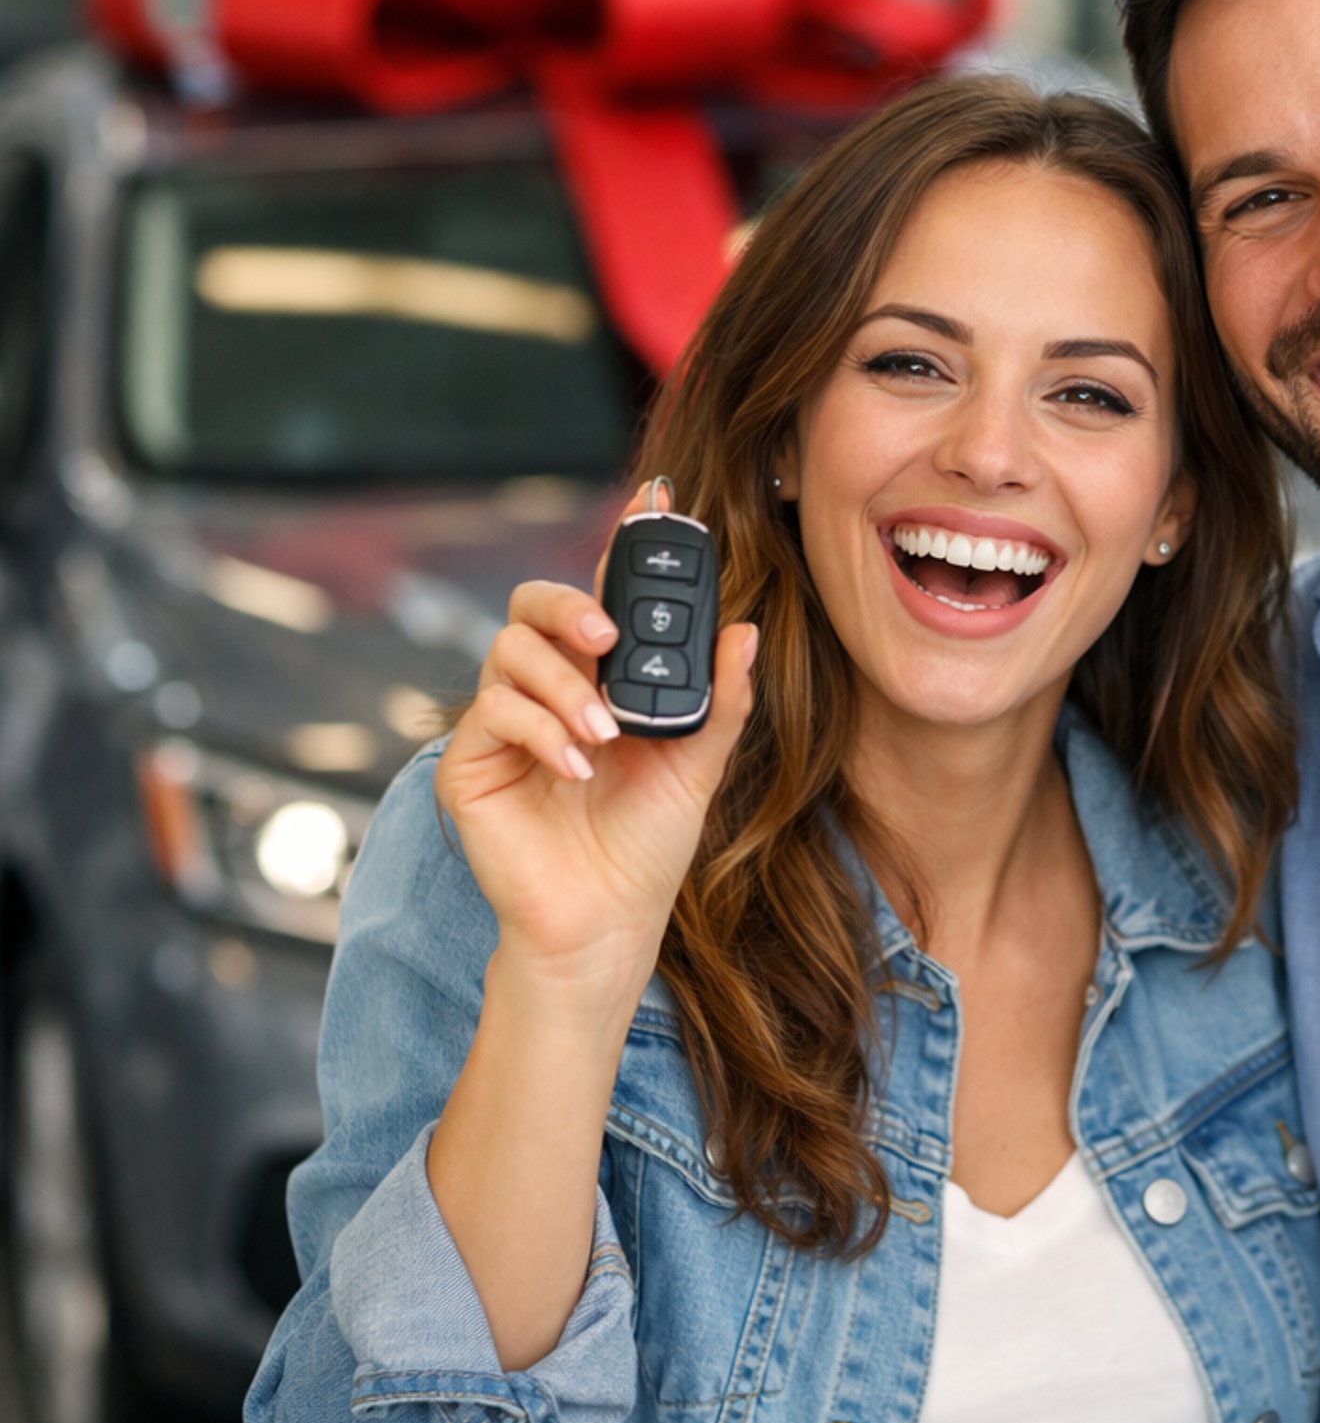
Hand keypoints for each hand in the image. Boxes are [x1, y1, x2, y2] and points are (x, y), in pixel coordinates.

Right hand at [435, 554, 755, 997]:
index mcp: (603, 679)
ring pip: (509, 652)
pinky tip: (576, 767)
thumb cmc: (647, 846)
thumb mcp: (699, 767)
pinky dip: (540, 730)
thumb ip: (722, 700)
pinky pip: (491, 713)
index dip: (624, 541)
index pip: (607, 596)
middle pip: (533, 603)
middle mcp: (549, 688)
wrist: (605, 923)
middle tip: (604, 635)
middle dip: (568, 605)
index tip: (656, 498)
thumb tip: (745, 631)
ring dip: (563, 686)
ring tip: (604, 734)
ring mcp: (504, 723)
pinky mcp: (470, 762)